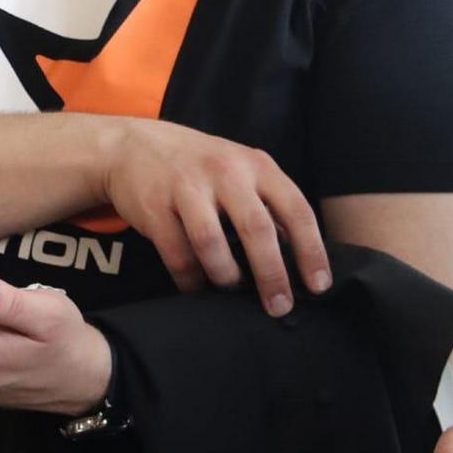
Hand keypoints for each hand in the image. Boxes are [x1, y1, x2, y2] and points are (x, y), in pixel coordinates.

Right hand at [99, 117, 330, 311]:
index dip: (310, 250)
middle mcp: (224, 172)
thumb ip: (267, 203)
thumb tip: (296, 254)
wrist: (133, 146)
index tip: (318, 285)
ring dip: (226, 276)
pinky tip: (196, 285)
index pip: (295, 209)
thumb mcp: (239, 169)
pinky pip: (177, 255)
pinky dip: (190, 279)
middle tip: (279, 306)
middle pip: (257, 229)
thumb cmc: (198, 165)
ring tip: (230, 285)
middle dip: (272, 274)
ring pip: (212, 244)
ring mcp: (186, 188)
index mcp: (255, 165)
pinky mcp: (154, 207)